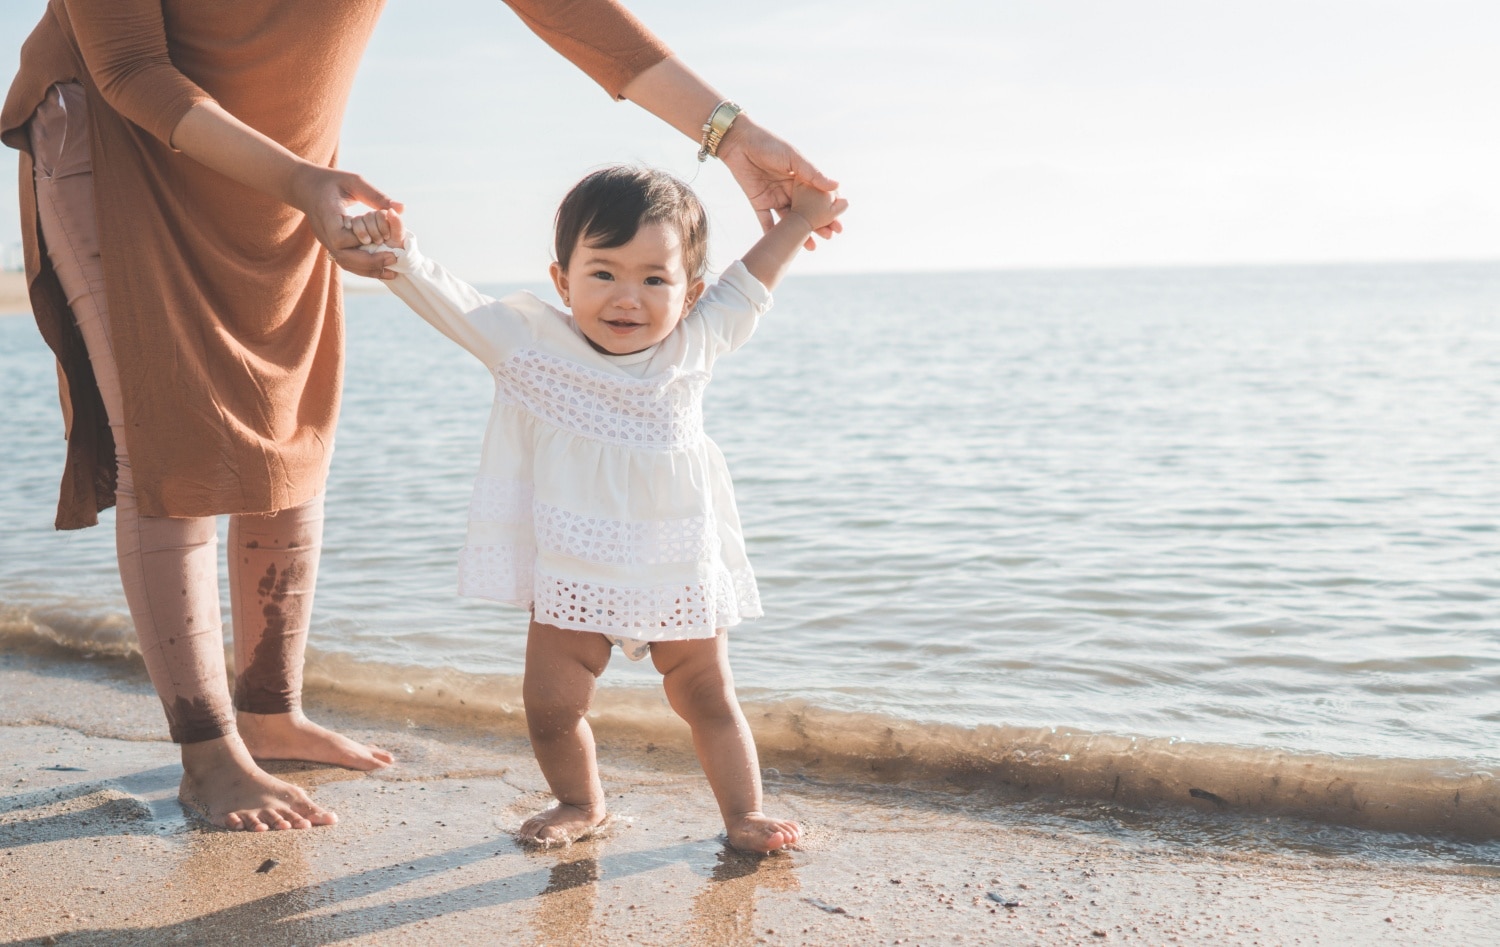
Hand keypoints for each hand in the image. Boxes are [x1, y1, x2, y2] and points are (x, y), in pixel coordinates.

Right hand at [289, 165, 403, 279]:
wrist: (306, 187)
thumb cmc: (331, 181)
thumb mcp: (354, 182)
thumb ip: (376, 196)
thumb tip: (402, 209)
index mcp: (327, 215)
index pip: (341, 238)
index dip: (361, 240)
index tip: (383, 239)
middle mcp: (324, 233)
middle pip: (344, 257)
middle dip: (370, 262)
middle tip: (394, 259)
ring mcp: (326, 241)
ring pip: (345, 263)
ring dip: (368, 270)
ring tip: (391, 272)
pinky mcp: (331, 245)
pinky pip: (346, 261)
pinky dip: (363, 267)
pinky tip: (381, 268)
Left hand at [716, 116, 842, 250]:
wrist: (739, 141)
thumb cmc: (769, 144)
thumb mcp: (793, 158)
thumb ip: (813, 173)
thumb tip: (836, 186)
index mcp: (801, 178)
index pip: (818, 198)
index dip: (829, 211)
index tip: (839, 223)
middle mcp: (790, 189)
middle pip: (806, 211)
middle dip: (818, 225)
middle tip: (829, 237)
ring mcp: (775, 197)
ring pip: (789, 220)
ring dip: (799, 233)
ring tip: (812, 246)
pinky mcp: (758, 202)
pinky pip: (766, 221)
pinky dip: (773, 233)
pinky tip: (783, 245)